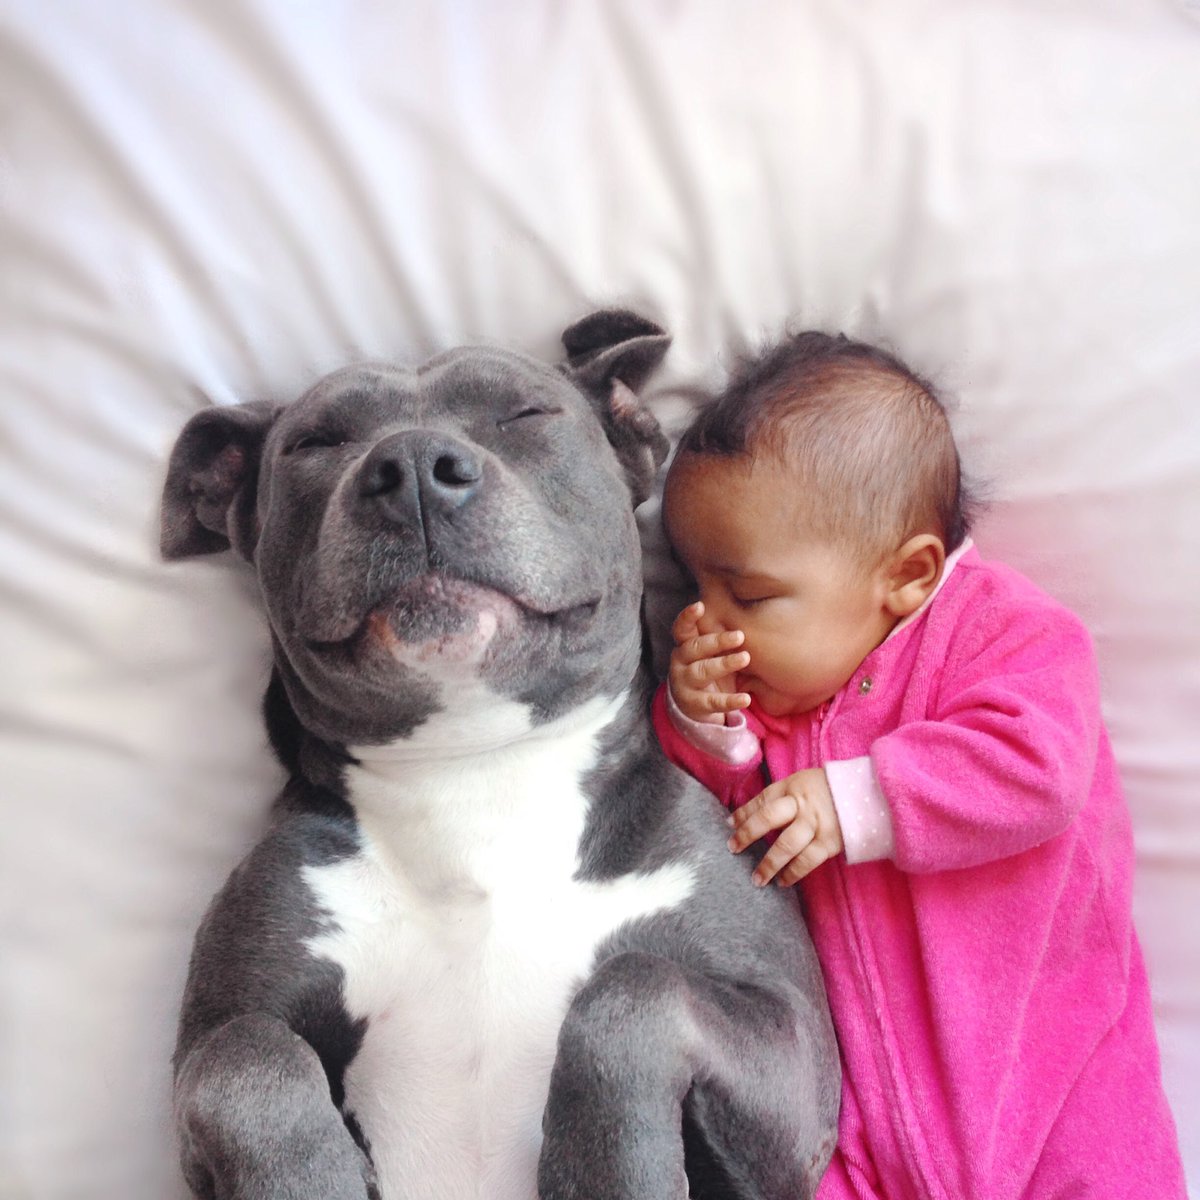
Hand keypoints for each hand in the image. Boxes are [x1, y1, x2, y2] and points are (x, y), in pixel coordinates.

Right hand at [668, 601, 750, 723]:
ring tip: (745, 658)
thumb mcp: (709, 652)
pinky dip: (729, 700)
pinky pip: (712, 702)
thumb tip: (746, 609)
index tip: (700, 605)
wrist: (693, 707)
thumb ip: (718, 636)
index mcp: (685, 645)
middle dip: (716, 641)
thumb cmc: (708, 669)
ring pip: (702, 671)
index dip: (687, 617)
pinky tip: (745, 698)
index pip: (682, 629)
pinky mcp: (694, 705)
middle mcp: (680, 662)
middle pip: (694, 647)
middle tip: (739, 636)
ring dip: (724, 664)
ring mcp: (685, 684)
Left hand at [727, 768, 843, 885]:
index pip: (762, 800)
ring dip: (769, 864)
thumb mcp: (801, 784)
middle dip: (747, 834)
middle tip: (732, 848)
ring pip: (786, 845)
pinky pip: (807, 861)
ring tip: (757, 879)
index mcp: (792, 787)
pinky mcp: (830, 842)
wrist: (867, 795)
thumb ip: (779, 799)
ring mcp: (816, 824)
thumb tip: (745, 817)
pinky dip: (793, 873)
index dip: (743, 813)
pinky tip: (782, 882)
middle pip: (768, 818)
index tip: (729, 826)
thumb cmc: (827, 791)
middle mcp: (801, 804)